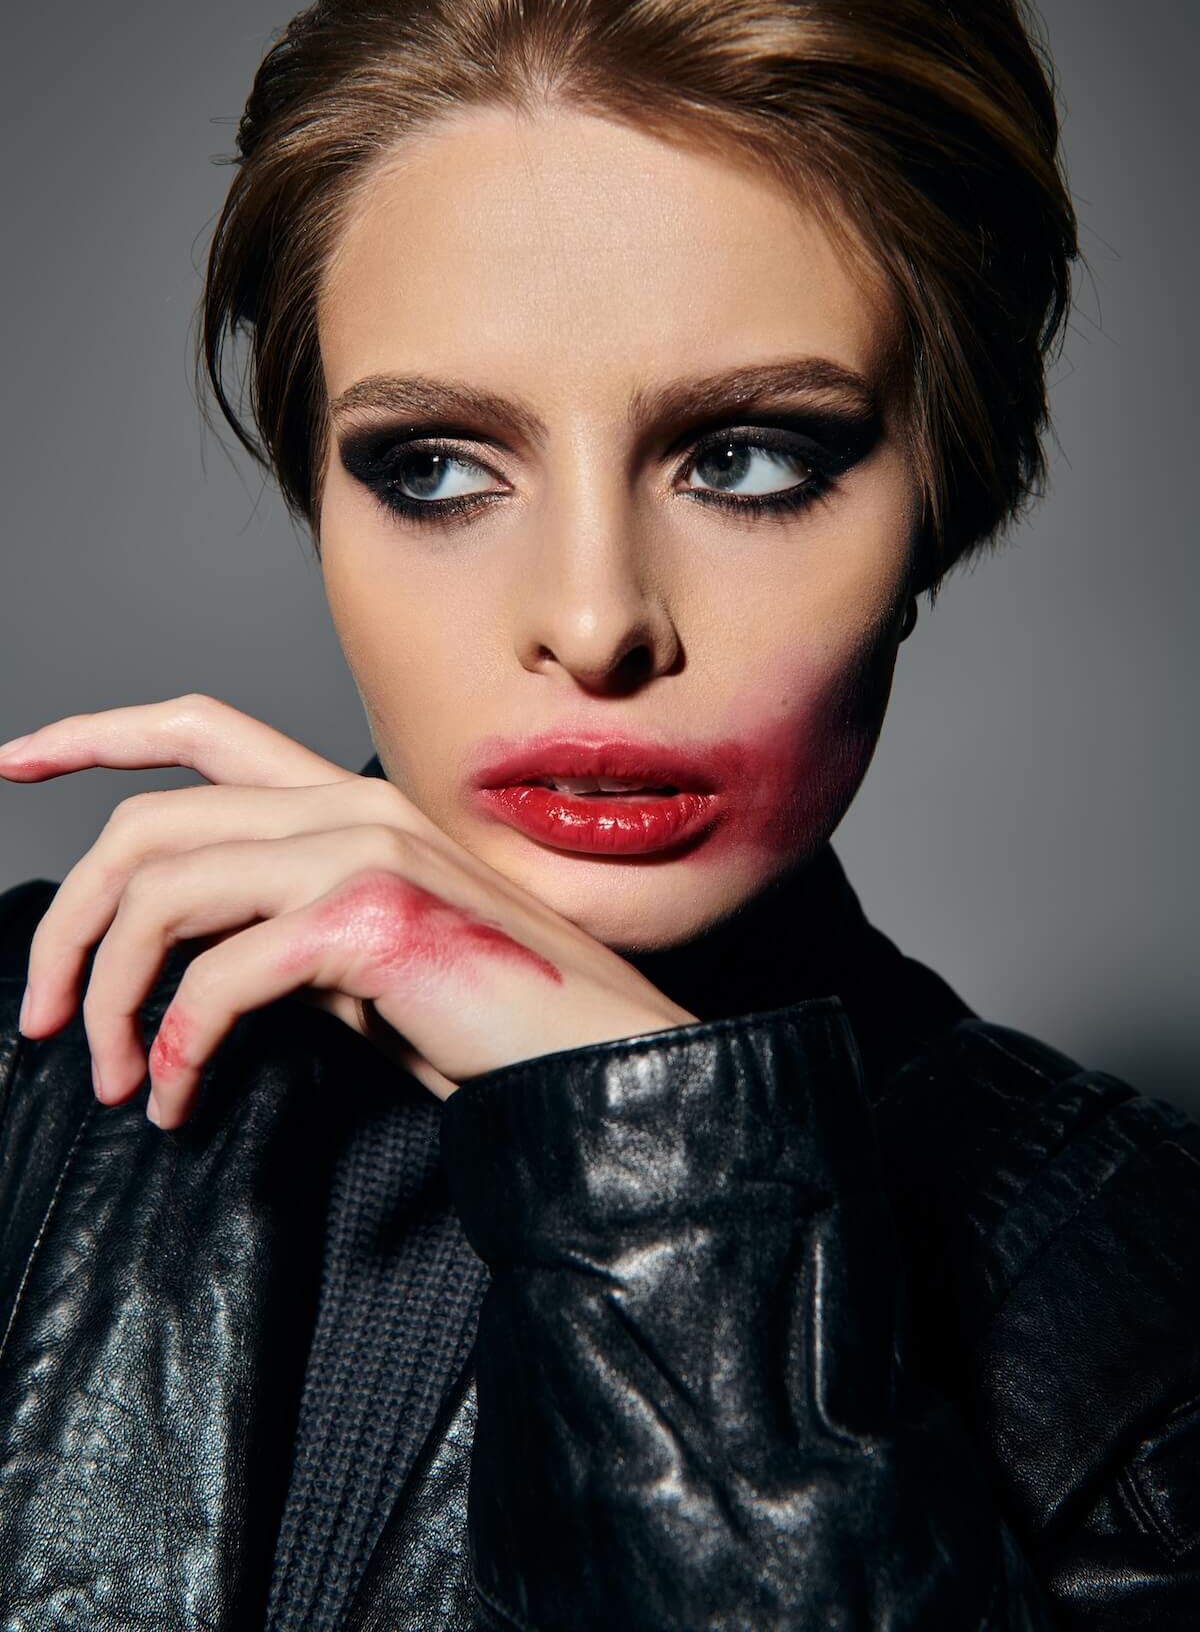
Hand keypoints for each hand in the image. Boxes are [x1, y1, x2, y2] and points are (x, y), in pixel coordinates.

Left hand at [0, 694, 697, 1125]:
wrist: (596, 1059)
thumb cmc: (489, 1019)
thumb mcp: (361, 958)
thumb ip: (278, 926)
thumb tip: (176, 960)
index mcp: (348, 799)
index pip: (200, 727)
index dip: (96, 733)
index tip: (15, 759)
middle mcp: (350, 803)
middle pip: (147, 826)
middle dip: (69, 923)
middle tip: (44, 1017)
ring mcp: (363, 850)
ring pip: (161, 892)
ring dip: (111, 997)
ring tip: (115, 1077)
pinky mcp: (370, 916)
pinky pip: (218, 976)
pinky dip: (176, 1046)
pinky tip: (180, 1098)